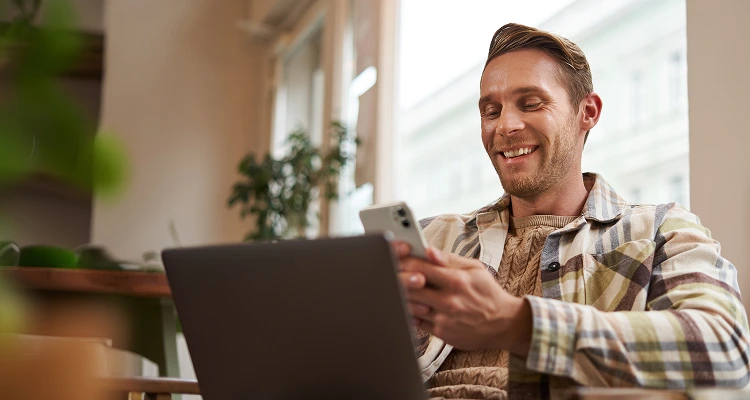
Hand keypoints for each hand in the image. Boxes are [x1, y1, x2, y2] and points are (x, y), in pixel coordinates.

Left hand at [393, 241, 531, 355]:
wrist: (503, 323)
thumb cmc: (488, 293)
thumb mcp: (475, 269)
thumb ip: (449, 259)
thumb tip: (429, 250)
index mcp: (456, 280)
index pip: (421, 267)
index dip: (404, 260)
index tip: (395, 255)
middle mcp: (448, 301)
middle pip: (410, 287)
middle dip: (397, 277)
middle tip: (389, 270)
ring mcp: (443, 319)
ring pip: (410, 305)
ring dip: (401, 295)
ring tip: (398, 286)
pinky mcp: (441, 332)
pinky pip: (416, 320)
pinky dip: (410, 311)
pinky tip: (410, 303)